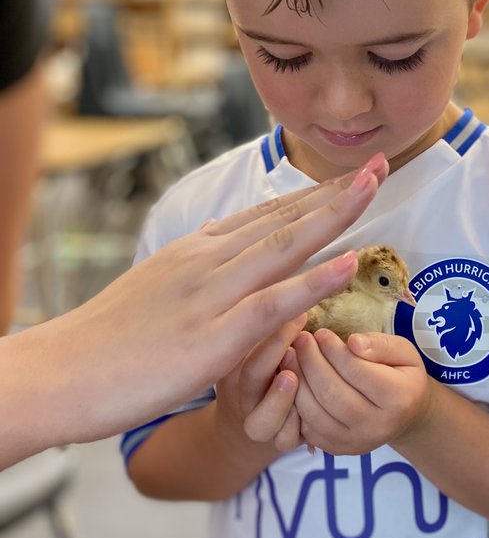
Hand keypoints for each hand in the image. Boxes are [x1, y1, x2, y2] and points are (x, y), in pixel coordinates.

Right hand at [7, 154, 388, 463]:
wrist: (58, 374)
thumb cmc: (107, 339)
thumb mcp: (156, 284)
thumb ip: (194, 260)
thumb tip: (219, 228)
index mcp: (197, 251)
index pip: (267, 214)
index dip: (315, 195)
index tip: (353, 176)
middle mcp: (207, 262)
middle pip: (283, 219)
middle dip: (337, 192)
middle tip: (381, 163)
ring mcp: (209, 296)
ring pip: (283, 247)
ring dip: (333, 216)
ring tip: (373, 188)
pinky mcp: (211, 338)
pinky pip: (271, 304)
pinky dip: (313, 281)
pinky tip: (347, 263)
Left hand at [292, 330, 433, 455]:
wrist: (406, 415)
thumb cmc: (402, 375)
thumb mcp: (404, 352)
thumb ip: (380, 344)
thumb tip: (352, 342)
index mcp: (399, 398)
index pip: (357, 371)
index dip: (334, 350)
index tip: (321, 333)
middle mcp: (377, 426)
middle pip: (332, 393)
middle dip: (311, 363)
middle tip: (300, 340)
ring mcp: (356, 442)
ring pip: (315, 413)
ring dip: (298, 382)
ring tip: (291, 356)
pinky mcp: (338, 450)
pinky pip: (308, 428)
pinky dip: (296, 404)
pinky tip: (294, 382)